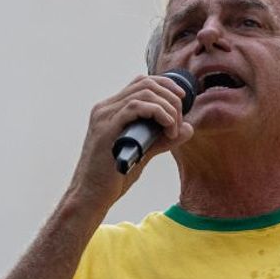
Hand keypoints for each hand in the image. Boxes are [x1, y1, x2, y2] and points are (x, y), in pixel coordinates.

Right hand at [64, 74, 194, 208]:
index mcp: (111, 110)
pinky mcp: (107, 128)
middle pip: (146, 84)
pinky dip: (158, 113)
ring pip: (144, 93)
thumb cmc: (113, 177)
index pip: (141, 83)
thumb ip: (163, 139)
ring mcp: (104, 116)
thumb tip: (188, 128)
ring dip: (167, 108)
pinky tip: (167, 129)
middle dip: (171, 98)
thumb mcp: (143, 152)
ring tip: (173, 129)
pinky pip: (136, 107)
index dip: (165, 85)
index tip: (182, 99)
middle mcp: (106, 108)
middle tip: (179, 122)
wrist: (91, 195)